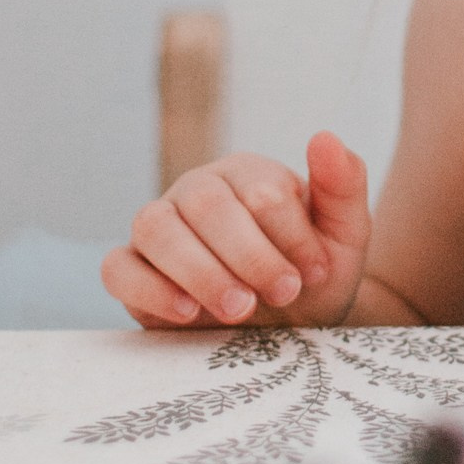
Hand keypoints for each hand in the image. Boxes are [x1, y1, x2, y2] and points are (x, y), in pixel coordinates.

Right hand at [102, 132, 370, 329]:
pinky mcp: (132, 268)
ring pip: (156, 227)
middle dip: (249, 255)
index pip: (261, 191)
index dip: (292, 235)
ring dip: (200, 271)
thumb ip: (343, 186)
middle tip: (283, 294)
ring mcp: (159, 225)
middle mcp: (197, 190)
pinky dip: (148, 289)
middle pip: (206, 204)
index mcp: (249, 173)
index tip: (318, 272)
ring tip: (239, 310)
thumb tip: (325, 138)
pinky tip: (188, 313)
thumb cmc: (313, 274)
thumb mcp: (344, 235)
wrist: (291, 325)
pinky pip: (118, 268)